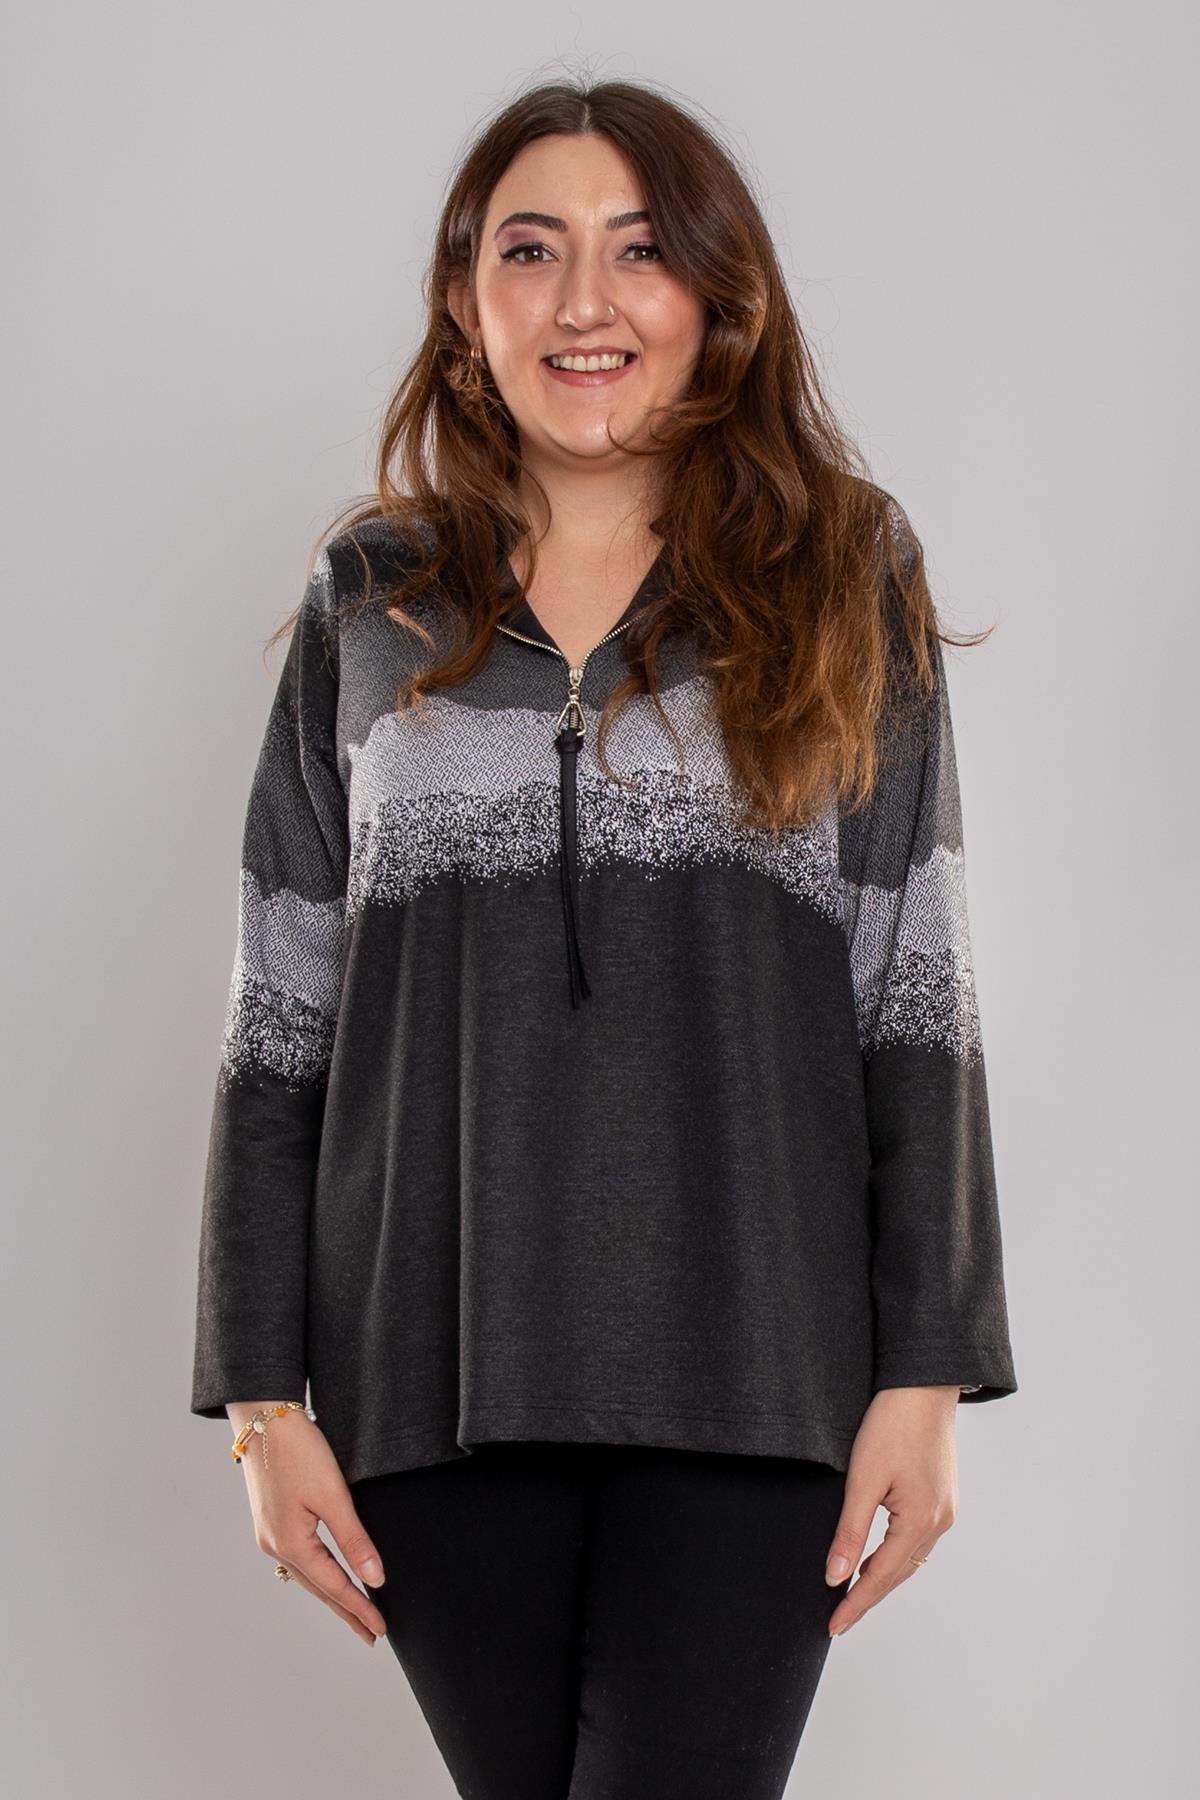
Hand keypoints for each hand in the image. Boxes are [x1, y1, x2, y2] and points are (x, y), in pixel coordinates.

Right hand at [229, 1403, 388, 1646]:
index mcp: (290, 1543)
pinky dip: (319, 1574)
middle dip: (347, 1611)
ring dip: (333, 1595)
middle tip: (372, 1635)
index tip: (382, 1629)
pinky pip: (299, 1559)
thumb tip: (375, 1578)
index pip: (334, 1586)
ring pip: (308, 1575)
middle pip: (319, 1588)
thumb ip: (354, 1539)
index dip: (360, 1608)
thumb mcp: (332, 1495)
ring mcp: (269, 1534)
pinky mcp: (271, 1520)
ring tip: (355, 1612)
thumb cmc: (298, 1450)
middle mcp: (275, 1545)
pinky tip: (326, 1575)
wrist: (263, 1417)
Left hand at [824, 1385, 959, 1637]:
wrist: (923, 1386)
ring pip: (909, 1558)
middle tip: (838, 1618)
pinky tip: (877, 1556)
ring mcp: (945, 1510)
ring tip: (852, 1592)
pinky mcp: (942, 1497)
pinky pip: (917, 1539)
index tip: (833, 1627)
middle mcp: (939, 1522)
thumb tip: (835, 1576)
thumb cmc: (892, 1424)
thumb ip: (850, 1531)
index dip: (855, 1604)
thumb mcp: (864, 1479)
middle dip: (868, 1596)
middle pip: (898, 1573)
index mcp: (920, 1522)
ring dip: (882, 1576)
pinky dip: (895, 1554)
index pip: (880, 1578)